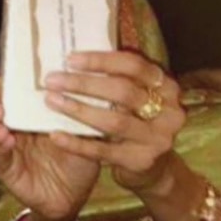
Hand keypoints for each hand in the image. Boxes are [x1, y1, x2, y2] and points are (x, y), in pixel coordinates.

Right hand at [0, 76, 99, 220]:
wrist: (73, 196)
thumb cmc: (78, 161)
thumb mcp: (84, 133)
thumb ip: (78, 113)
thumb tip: (78, 87)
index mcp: (31, 110)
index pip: (11, 89)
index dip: (5, 80)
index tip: (8, 75)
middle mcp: (13, 122)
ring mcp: (5, 142)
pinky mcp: (2, 162)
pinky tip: (4, 139)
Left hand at [42, 51, 186, 194]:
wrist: (149, 164)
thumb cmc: (133, 118)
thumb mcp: (133, 95)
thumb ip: (114, 76)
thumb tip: (71, 56)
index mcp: (166, 86)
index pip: (134, 65)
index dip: (101, 61)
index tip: (69, 59)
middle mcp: (169, 111)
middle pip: (123, 91)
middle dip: (84, 84)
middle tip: (52, 80)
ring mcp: (157, 139)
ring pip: (114, 121)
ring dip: (79, 110)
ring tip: (51, 101)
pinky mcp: (141, 161)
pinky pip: (103, 151)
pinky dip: (76, 143)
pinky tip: (55, 135)